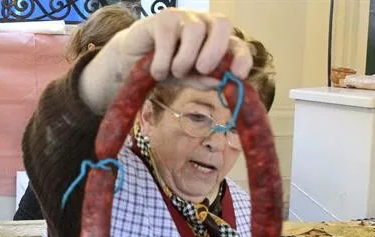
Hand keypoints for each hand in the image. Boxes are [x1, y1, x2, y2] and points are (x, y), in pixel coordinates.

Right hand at [79, 9, 253, 113]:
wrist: (132, 62)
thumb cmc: (166, 67)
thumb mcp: (188, 79)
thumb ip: (203, 80)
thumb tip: (220, 82)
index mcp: (216, 39)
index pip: (236, 43)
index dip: (242, 57)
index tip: (238, 75)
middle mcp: (203, 23)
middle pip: (222, 24)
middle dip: (215, 51)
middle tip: (201, 70)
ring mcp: (183, 17)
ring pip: (195, 31)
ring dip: (185, 59)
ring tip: (174, 72)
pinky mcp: (162, 18)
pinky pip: (168, 37)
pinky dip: (164, 61)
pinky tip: (157, 72)